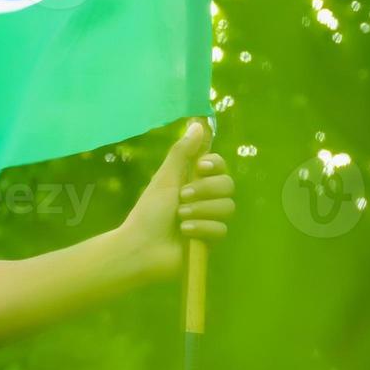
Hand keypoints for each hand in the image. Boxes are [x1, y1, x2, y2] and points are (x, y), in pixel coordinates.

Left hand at [119, 117, 234, 282]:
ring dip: (201, 210)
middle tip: (182, 197)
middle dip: (205, 190)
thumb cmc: (149, 211)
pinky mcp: (211, 240)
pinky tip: (184, 233)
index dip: (215, 164)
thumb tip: (199, 123)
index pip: (219, 166)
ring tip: (180, 217)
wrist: (142, 246)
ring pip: (227, 208)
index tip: (201, 166)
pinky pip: (221, 229)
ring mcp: (209, 219)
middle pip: (228, 185)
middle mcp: (204, 198)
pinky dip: (201, 228)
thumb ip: (182, 152)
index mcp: (192, 180)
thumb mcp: (165, 178)